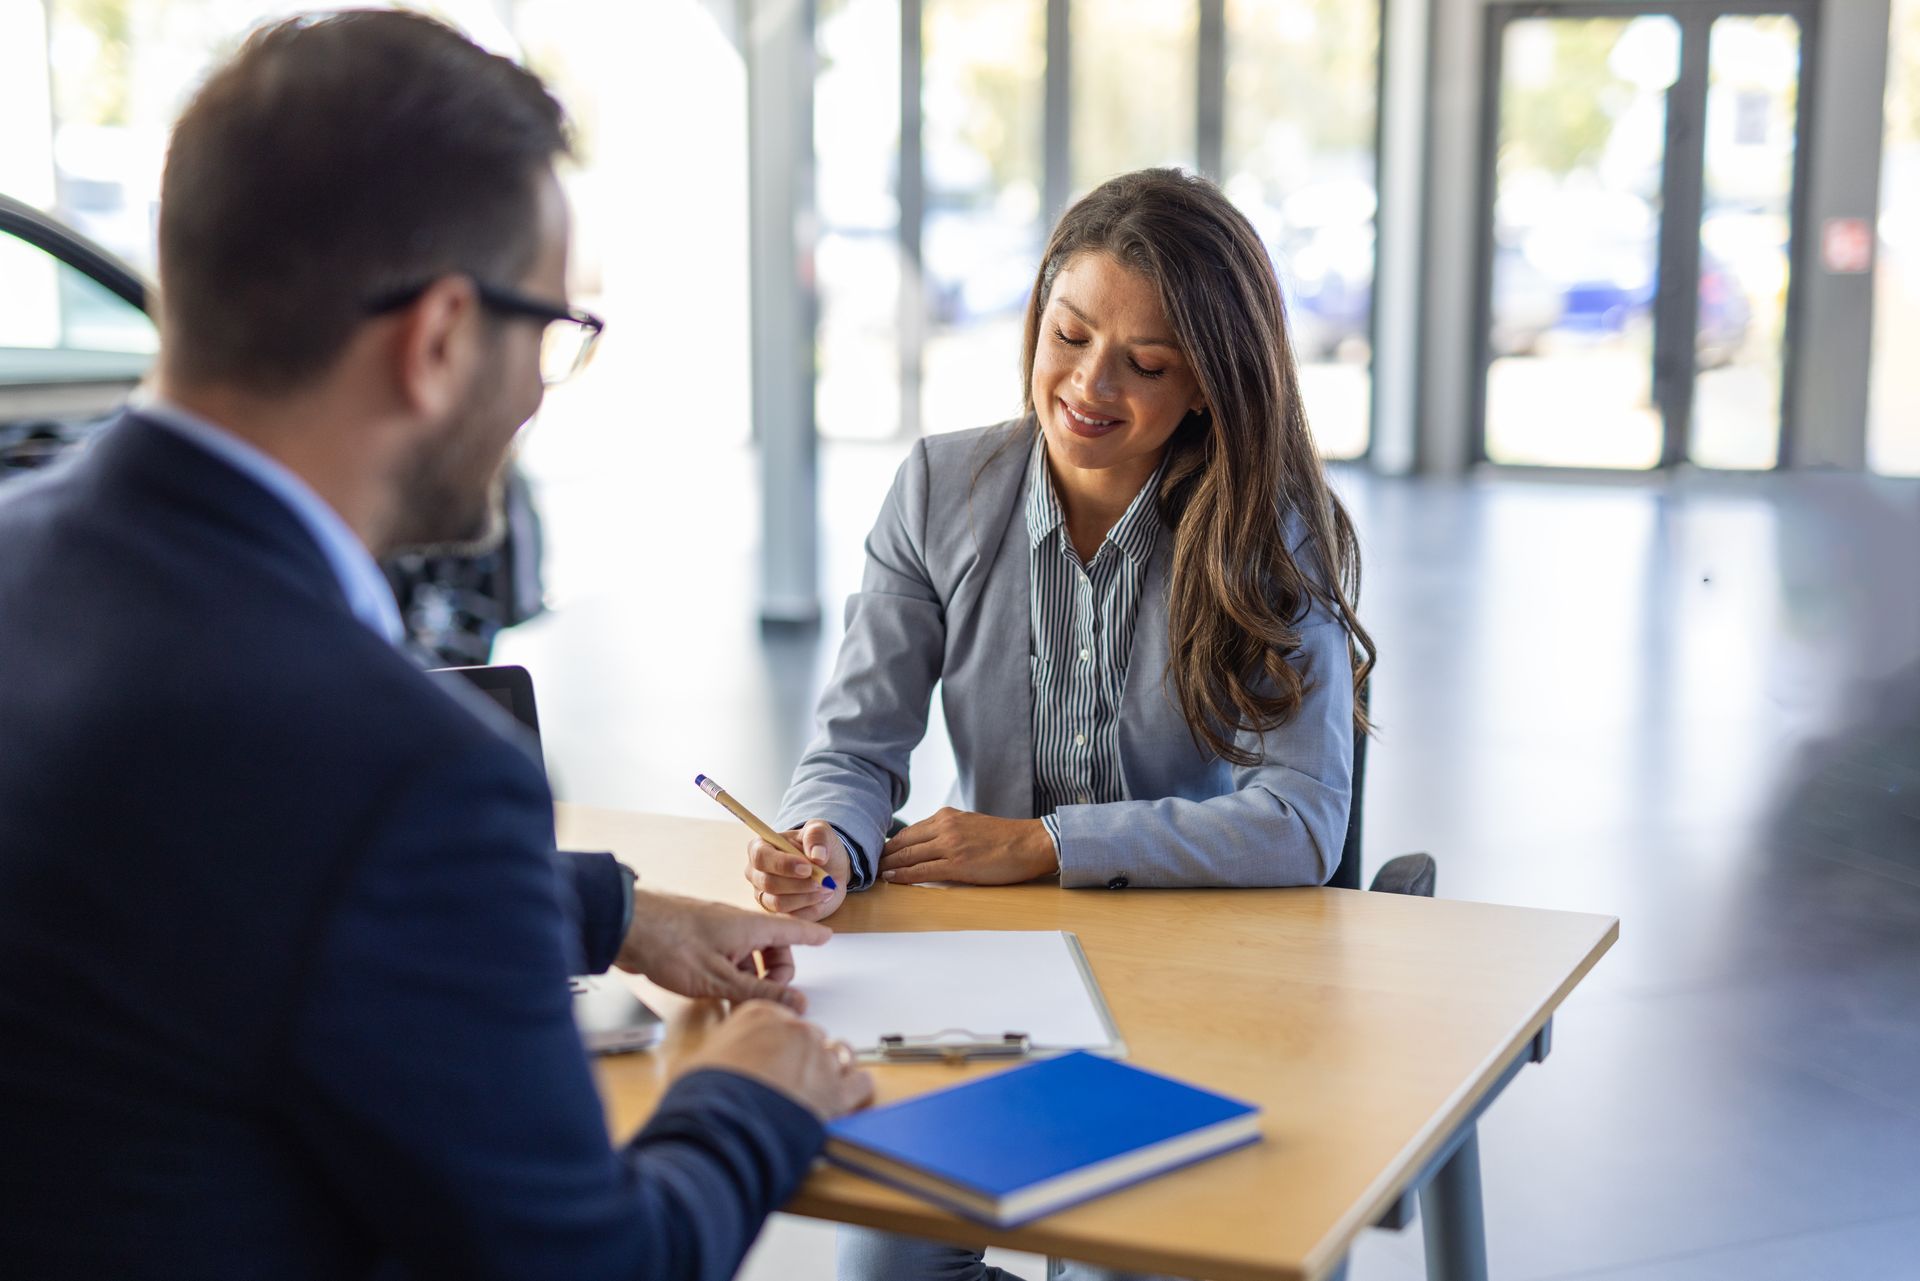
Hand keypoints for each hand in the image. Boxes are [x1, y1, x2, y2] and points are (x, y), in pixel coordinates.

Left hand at [615, 889, 829, 1010]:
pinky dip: (731, 974)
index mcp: (749, 926)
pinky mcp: (697, 941)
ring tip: (738, 1002)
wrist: (624, 927)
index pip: (793, 929)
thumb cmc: (671, 946)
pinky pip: (727, 956)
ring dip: (751, 976)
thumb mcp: (720, 980)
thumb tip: (798, 1003)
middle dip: (776, 971)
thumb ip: (760, 993)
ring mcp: (716, 932)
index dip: (812, 935)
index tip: (827, 938)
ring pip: (747, 954)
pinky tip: (717, 994)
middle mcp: (736, 924)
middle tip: (768, 998)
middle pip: (772, 945)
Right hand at [676, 1000, 873, 1120]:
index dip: (777, 1039)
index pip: (780, 1017)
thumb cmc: (706, 1096)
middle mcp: (795, 1030)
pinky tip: (845, 1095)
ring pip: (838, 1053)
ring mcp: (819, 1058)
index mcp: (761, 1015)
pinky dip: (855, 1089)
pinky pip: (860, 1082)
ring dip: (829, 1067)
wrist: (724, 1128)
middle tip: (789, 1076)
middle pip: (809, 1035)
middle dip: (802, 1054)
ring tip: (818, 1083)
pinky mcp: (837, 1091)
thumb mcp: (703, 1060)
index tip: (774, 1051)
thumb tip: (725, 1061)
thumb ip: (726, 1049)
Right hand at [745, 819, 850, 920]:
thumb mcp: (820, 832)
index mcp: (760, 847)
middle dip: (800, 884)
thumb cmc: (818, 846)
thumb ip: (817, 836)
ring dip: (807, 897)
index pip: (761, 857)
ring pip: (778, 903)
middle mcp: (756, 873)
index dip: (784, 864)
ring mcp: (764, 895)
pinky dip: (810, 909)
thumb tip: (817, 855)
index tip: (808, 868)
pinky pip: (790, 917)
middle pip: (769, 883)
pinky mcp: (776, 914)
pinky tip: (823, 898)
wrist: (830, 868)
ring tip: (827, 888)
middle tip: (824, 881)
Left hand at [878, 808, 1057, 885]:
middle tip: (867, 867)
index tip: (878, 855)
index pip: (909, 831)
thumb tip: (929, 846)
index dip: (890, 845)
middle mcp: (944, 826)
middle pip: (902, 843)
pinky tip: (892, 880)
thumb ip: (948, 832)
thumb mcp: (970, 826)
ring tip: (875, 875)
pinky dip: (903, 876)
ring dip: (888, 867)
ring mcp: (949, 844)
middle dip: (883, 856)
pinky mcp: (957, 864)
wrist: (1030, 843)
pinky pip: (922, 871)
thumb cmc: (1005, 839)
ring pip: (908, 856)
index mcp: (946, 816)